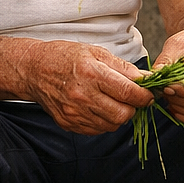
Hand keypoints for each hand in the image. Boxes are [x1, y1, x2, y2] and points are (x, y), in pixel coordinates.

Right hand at [18, 41, 152, 133]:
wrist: (34, 70)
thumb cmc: (66, 57)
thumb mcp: (96, 52)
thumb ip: (123, 68)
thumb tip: (146, 79)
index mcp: (92, 73)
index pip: (128, 92)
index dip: (144, 96)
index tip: (149, 95)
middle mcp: (82, 95)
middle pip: (122, 114)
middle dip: (133, 108)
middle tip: (131, 99)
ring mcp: (74, 112)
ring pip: (111, 125)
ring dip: (119, 115)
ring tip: (113, 101)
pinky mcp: (68, 123)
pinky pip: (97, 130)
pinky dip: (104, 121)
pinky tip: (99, 108)